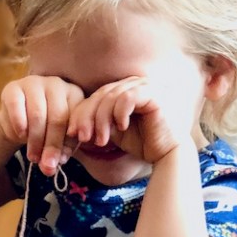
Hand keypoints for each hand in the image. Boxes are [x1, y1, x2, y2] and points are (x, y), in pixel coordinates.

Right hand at [0, 75, 84, 174]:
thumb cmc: (45, 131)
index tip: (61, 162)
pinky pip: (17, 106)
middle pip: (57, 118)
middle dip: (52, 145)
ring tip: (33, 158)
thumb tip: (54, 165)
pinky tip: (21, 135)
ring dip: (35, 140)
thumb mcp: (58, 140)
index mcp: (75, 95)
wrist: (18, 122)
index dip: (69, 144)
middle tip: (47, 166)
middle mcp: (57, 84)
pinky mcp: (13, 87)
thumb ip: (61, 152)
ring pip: (37, 114)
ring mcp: (35, 83)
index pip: (76, 120)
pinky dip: (19, 123)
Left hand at [68, 76, 198, 164]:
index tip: (72, 133)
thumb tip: (71, 127)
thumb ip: (95, 123)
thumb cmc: (141, 142)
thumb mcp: (111, 131)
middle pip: (100, 95)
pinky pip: (128, 98)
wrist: (165, 153)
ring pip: (111, 97)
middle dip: (87, 118)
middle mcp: (132, 83)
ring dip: (102, 120)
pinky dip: (120, 114)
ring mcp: (143, 86)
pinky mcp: (153, 94)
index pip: (94, 97)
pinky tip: (121, 128)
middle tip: (82, 137)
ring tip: (101, 140)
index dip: (80, 114)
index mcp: (121, 89)